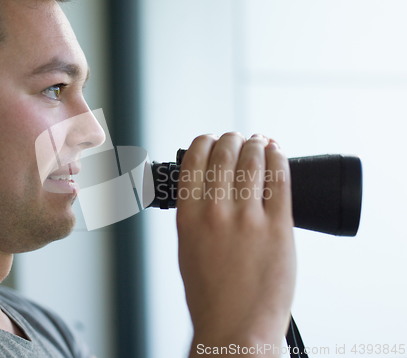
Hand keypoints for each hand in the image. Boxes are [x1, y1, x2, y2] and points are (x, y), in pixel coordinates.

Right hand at [177, 133, 295, 356]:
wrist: (236, 328)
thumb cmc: (210, 296)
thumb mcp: (187, 250)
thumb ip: (194, 217)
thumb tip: (206, 189)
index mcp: (188, 218)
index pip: (193, 161)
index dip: (204, 142)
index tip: (210, 139)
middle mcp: (215, 213)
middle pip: (224, 154)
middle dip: (231, 139)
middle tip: (237, 138)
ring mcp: (248, 220)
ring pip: (253, 161)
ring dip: (256, 143)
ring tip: (259, 141)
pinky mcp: (278, 228)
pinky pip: (279, 181)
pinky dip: (278, 158)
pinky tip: (277, 151)